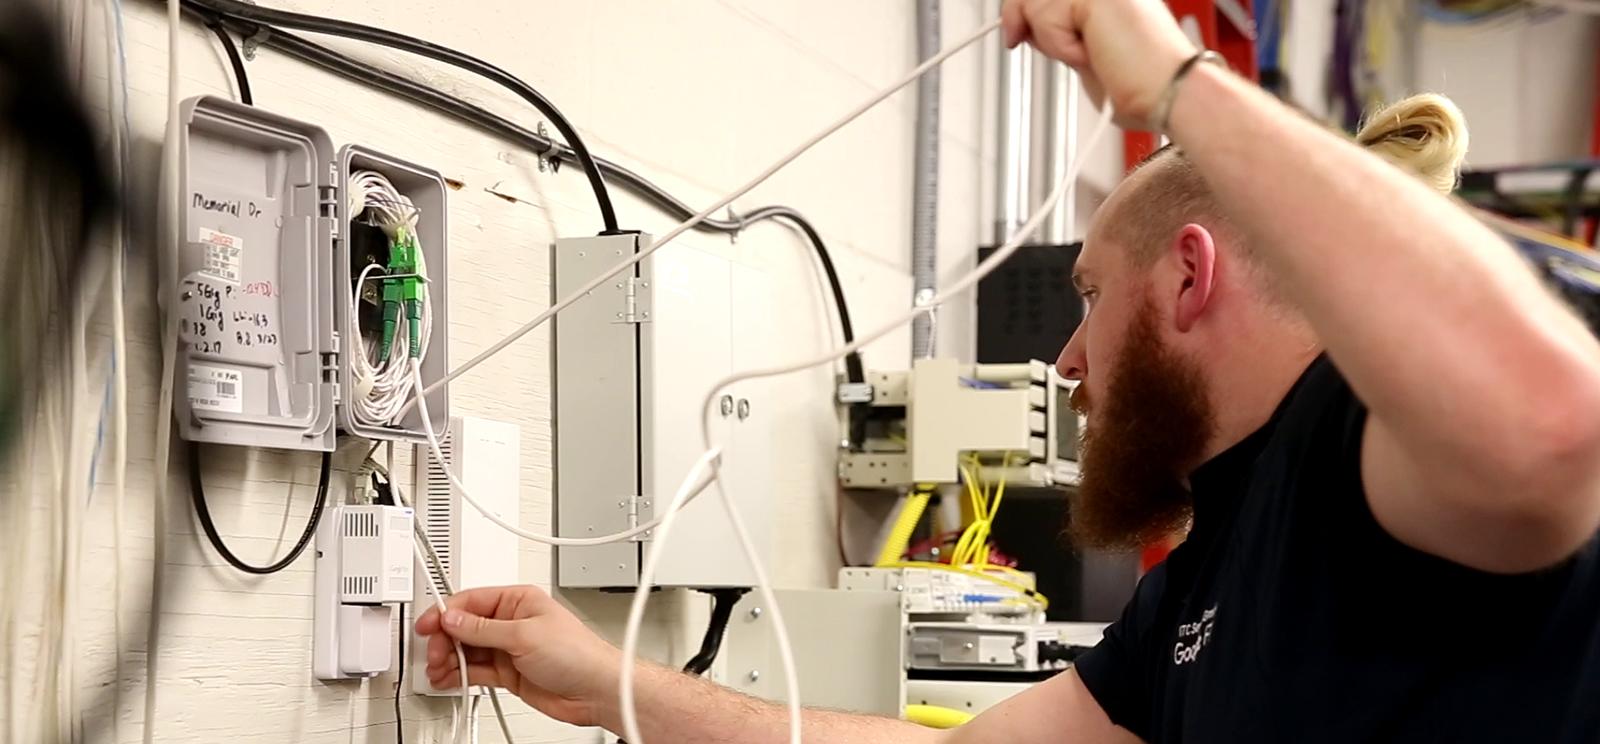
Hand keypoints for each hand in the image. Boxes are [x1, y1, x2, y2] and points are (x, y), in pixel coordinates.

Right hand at [415, 585, 620, 726]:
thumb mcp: (524, 635)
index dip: (446, 612)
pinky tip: (447, 679)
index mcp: (518, 600)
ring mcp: (509, 648)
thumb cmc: (577, 653)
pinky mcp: (508, 673)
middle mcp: (511, 622)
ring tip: (437, 671)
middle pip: (465, 626)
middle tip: (435, 654)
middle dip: (446, 639)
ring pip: (467, 650)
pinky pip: (475, 670)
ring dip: (449, 659)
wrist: (595, 690)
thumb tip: (453, 618)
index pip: (472, 601)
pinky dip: (458, 674)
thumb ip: (483, 629)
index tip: (428, 626)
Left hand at [1001, 0, 1198, 128]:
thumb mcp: (1082, 51)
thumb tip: (1019, 24)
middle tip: (1069, 52)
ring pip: (1032, 5)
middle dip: (1027, 23)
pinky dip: (1061, 47)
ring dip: (1053, 43)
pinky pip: (1044, 20)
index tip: (1014, 32)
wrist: (1169, 93)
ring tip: (1093, 55)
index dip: (1022, 10)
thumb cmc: (1140, 84)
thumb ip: (1056, 30)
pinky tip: (1095, 54)